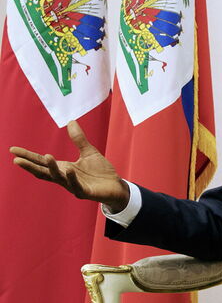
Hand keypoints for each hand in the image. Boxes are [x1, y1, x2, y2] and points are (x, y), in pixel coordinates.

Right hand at [10, 120, 129, 211]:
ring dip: (52, 168)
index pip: (41, 162)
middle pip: (44, 172)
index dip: (28, 156)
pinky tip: (68, 170)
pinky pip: (76, 185)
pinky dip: (71, 178)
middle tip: (16, 160)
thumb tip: (70, 121)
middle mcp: (64, 178)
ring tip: (47, 156)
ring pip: (59, 178)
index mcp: (63, 168)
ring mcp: (73, 186)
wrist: (116, 186)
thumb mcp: (89, 152)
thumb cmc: (100, 171)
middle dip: (30, 166)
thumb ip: (79, 139)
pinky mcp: (85, 192)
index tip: (13, 150)